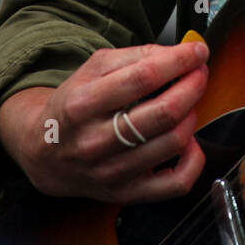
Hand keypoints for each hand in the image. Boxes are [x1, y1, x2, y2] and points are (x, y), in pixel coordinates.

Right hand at [0, 40, 209, 202]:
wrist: (44, 151)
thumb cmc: (74, 105)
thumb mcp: (93, 68)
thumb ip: (135, 55)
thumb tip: (178, 53)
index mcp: (84, 104)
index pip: (144, 77)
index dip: (179, 60)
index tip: (197, 51)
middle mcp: (96, 141)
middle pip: (163, 112)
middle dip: (193, 85)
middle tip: (199, 72)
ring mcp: (111, 172)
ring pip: (173, 142)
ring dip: (192, 113)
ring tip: (189, 101)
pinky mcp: (125, 193)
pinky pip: (175, 183)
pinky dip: (193, 159)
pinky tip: (188, 140)